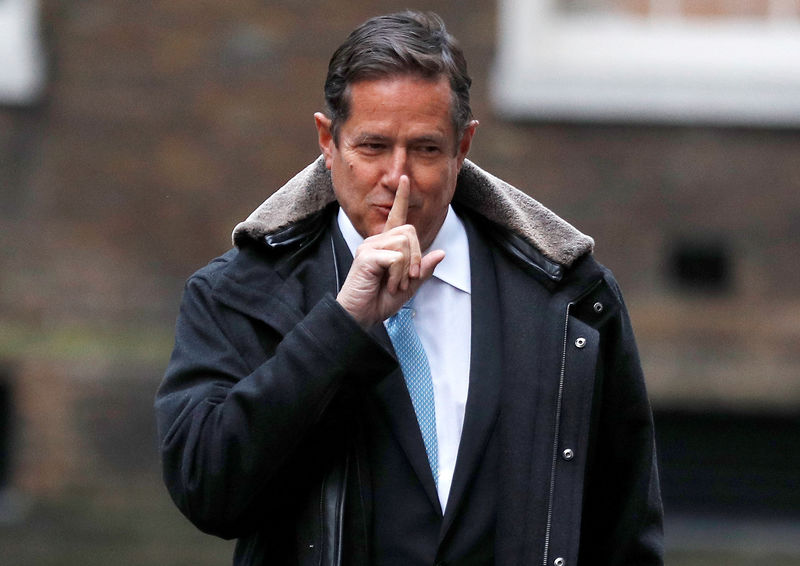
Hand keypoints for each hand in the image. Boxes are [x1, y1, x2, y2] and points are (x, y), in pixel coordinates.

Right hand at [336, 176, 444, 327]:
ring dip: (406, 269)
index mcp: (386, 245)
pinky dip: (398, 275)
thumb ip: (423, 270)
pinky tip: (388, 285)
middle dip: (416, 257)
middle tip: (408, 279)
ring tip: (395, 284)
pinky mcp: (366, 257)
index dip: (402, 198)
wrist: (360, 316)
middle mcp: (376, 241)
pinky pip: (396, 257)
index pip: (396, 216)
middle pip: (409, 232)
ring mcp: (369, 247)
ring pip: (404, 243)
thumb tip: (441, 253)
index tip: (405, 179)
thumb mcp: (409, 286)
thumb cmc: (380, 300)